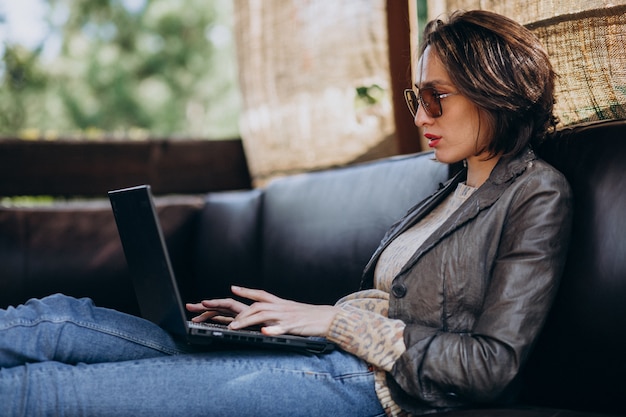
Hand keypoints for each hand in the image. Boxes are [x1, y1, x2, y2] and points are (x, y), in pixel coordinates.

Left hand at [186, 286, 338, 336]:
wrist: (329, 319)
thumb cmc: (309, 318)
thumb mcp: (291, 312)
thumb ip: (277, 314)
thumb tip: (265, 319)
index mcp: (280, 303)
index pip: (260, 294)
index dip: (245, 291)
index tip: (232, 288)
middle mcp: (280, 307)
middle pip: (255, 306)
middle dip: (237, 311)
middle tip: (220, 316)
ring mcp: (286, 316)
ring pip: (263, 315)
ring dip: (247, 321)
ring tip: (234, 327)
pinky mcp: (293, 326)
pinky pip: (280, 328)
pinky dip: (271, 330)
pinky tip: (262, 333)